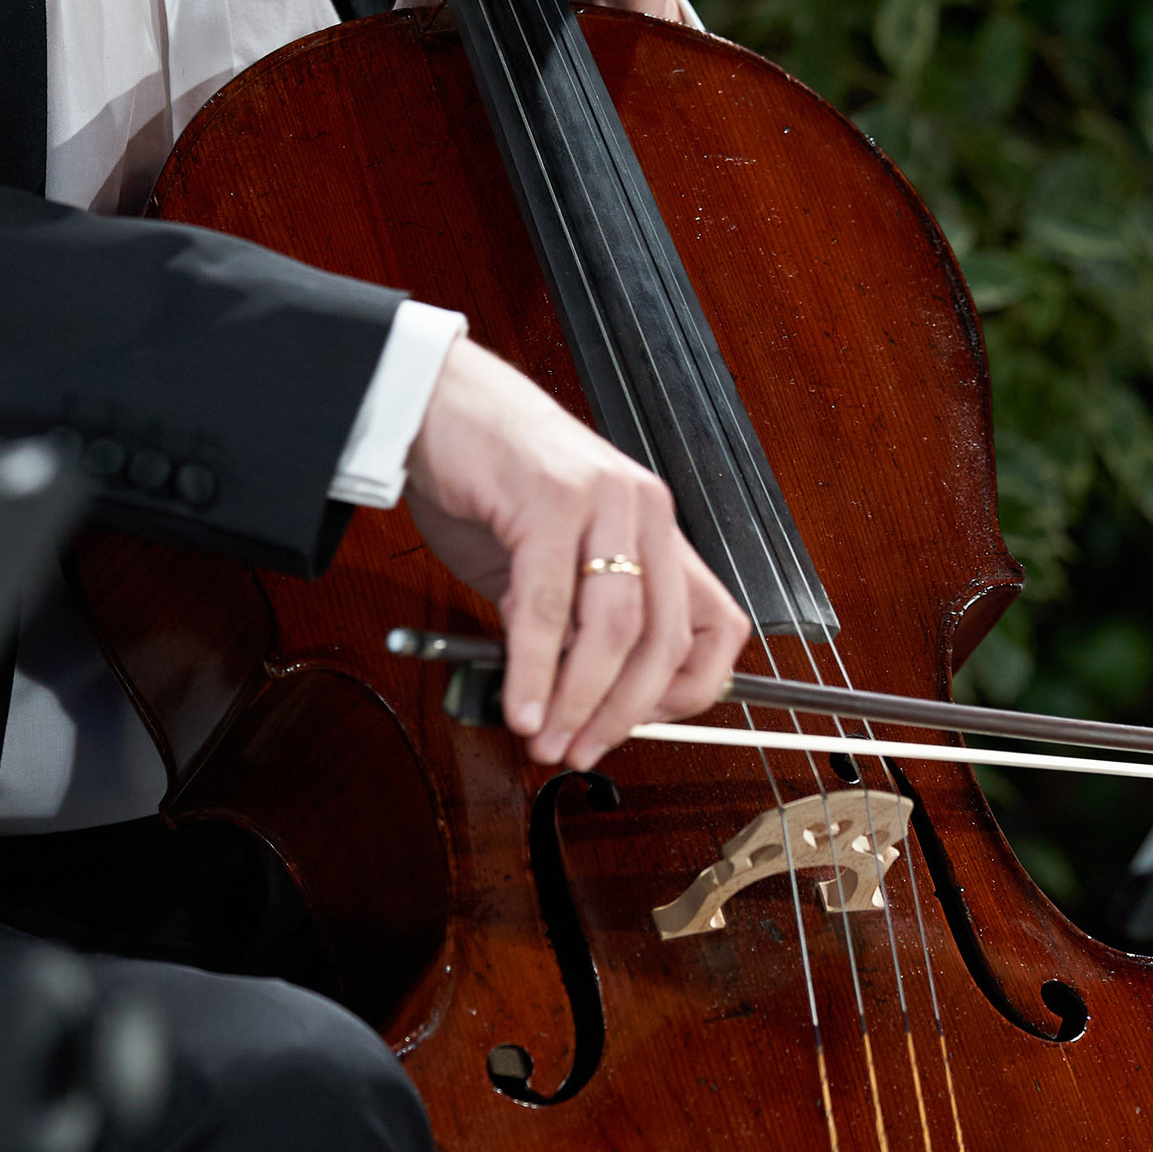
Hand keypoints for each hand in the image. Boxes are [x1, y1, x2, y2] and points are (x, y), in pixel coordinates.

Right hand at [403, 339, 747, 767]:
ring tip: (546, 739)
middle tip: (581, 751)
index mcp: (657, 525)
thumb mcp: (550, 554)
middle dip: (623, 715)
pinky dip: (533, 668)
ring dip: (578, 701)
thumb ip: (573, 616)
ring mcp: (603, 501)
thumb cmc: (489, 476)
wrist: (435, 400)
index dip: (690, 691)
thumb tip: (577, 696)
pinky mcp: (550, 499)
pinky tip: (519, 704)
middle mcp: (646, 510)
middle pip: (664, 640)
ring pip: (613, 629)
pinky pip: (547, 606)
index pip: (716, 626)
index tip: (641, 727)